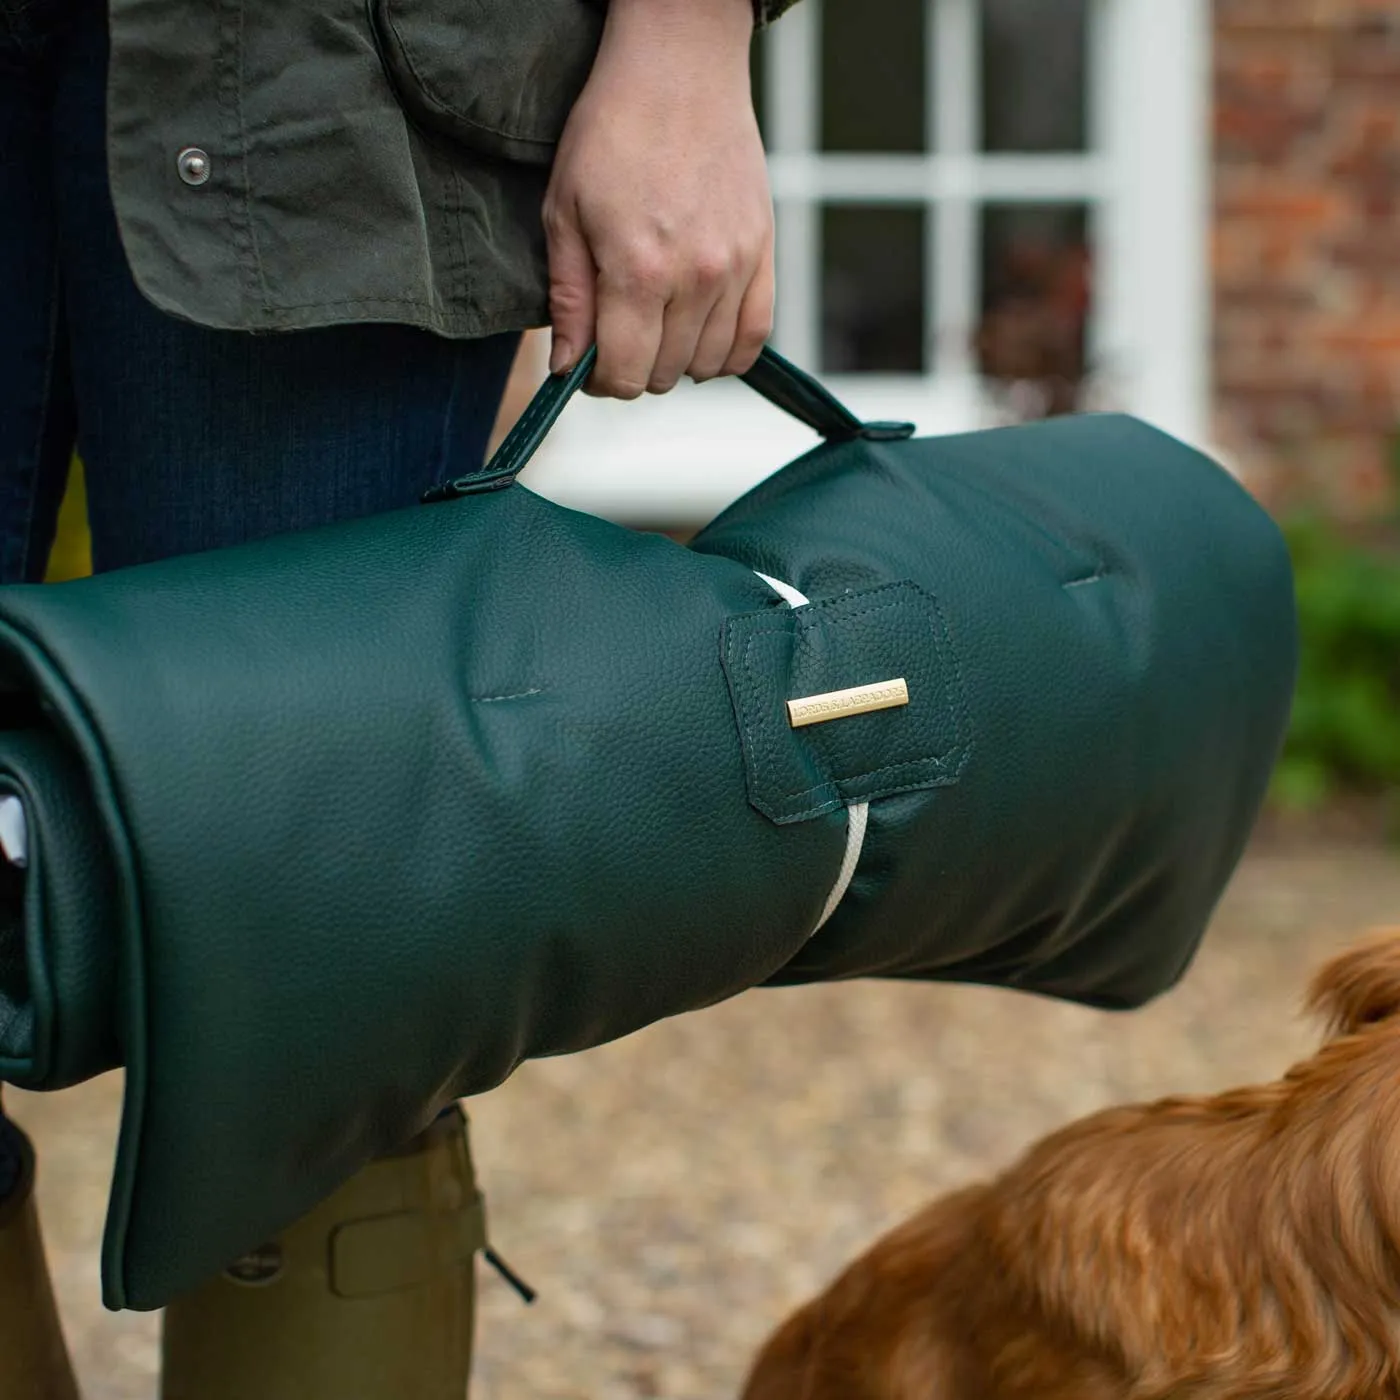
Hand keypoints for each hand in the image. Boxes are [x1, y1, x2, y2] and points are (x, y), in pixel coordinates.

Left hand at [542, 0, 774, 398]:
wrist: (680, 69)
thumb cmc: (612, 132)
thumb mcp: (564, 212)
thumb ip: (569, 300)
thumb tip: (568, 369)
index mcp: (638, 271)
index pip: (625, 375)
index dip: (599, 381)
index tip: (588, 363)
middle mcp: (695, 278)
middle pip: (664, 375)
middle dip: (634, 368)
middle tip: (617, 333)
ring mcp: (736, 268)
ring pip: (707, 364)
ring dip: (676, 360)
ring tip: (656, 325)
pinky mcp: (764, 254)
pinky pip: (754, 338)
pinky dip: (726, 353)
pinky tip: (699, 336)